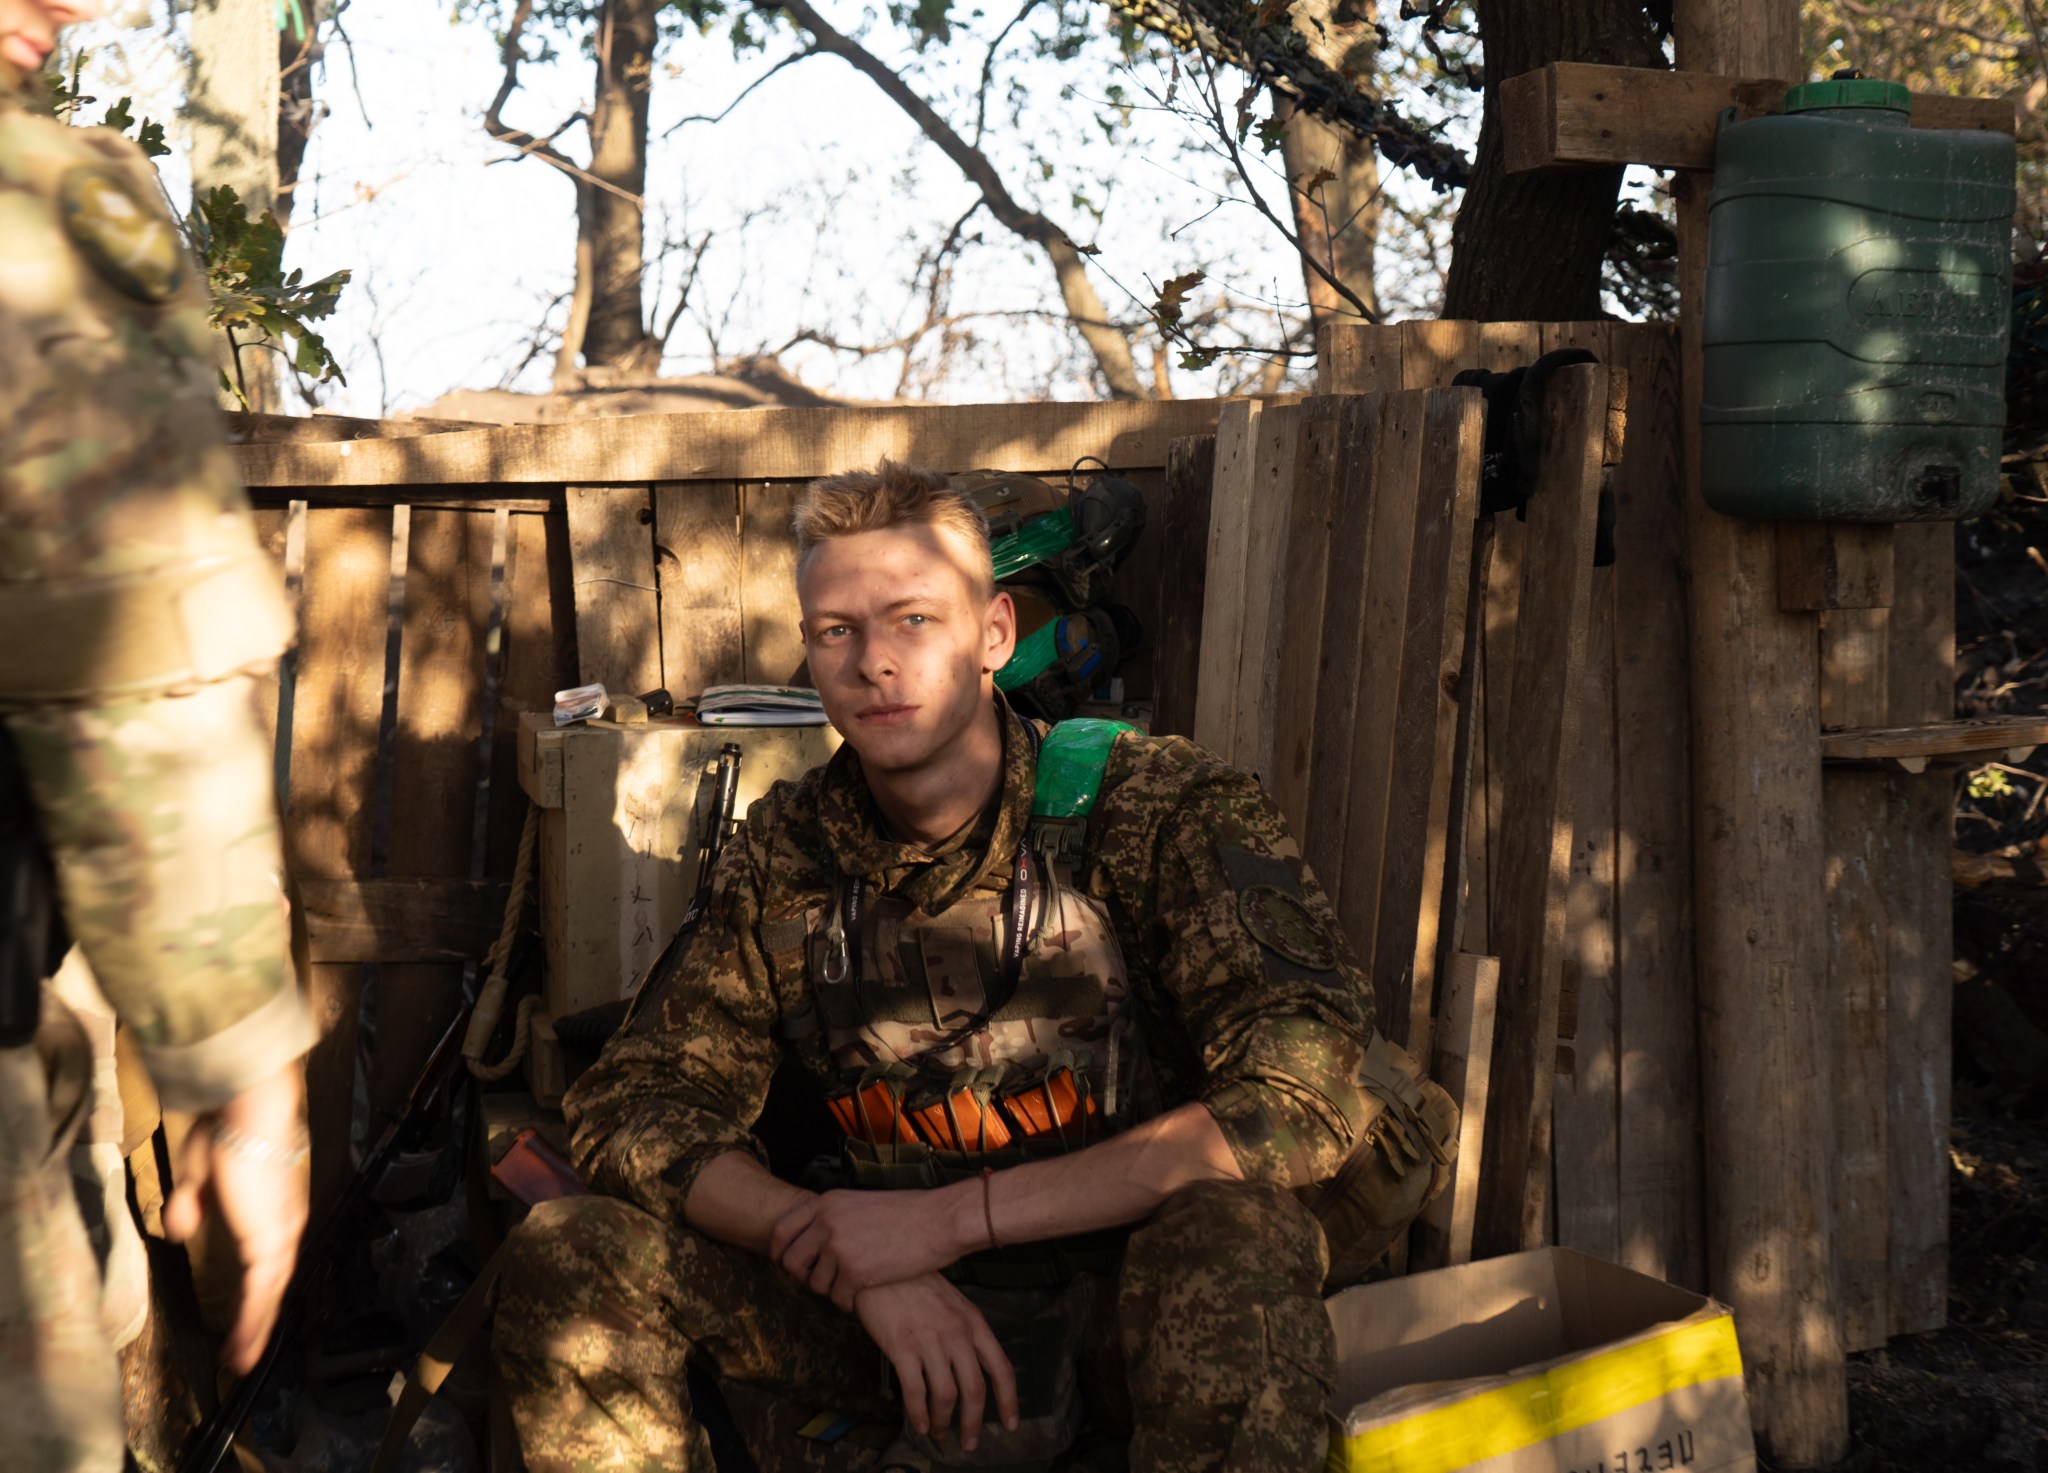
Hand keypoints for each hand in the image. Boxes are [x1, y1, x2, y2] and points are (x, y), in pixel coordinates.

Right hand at [165, 1065, 309, 1372]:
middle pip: (273, 1280)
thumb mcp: (201, 1172)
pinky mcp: (271, 1240)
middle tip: (245, 1349)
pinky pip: (264, 1292)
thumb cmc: (228, 1128)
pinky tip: (244, 1347)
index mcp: (269, 1205)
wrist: (249, 1111)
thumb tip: (181, 1231)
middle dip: (260, 1317)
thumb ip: (193, 1204)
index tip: (245, 1310)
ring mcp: (280, 1232)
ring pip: (270, 1292)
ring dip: (256, 1327)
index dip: (256, 1285)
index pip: (265, 1256)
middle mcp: (282, 1222)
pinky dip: (255, 1321)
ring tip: (241, 1360)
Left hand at [771, 1184, 978, 1309]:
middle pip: (791, 1262)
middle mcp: (826, 1223)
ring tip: (849, 1286)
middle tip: (821, 1282)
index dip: (779, 1253)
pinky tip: (862, 1295)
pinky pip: (837, 1299)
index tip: (785, 1266)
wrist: (938, 1220)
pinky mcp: (855, 1272)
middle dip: (803, 1277)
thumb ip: (833, 1217)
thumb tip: (812, 1240)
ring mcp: (839, 1248)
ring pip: (815, 1285)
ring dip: (830, 1290)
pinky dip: (848, 1302)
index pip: (781, 1231)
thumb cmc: (906, 1212)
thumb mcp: (860, 1203)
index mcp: (826, 1203)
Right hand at [854, 1274, 1018, 1451]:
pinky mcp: (902, 1348)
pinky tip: (918, 1423)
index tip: (1010, 1423)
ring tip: (937, 1431)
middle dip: (973, 1423)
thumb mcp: (951, 1300)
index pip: (1000, 1367)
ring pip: (946, 1396)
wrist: (882, 1263)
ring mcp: (930, 1341)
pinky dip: (918, 1413)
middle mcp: (957, 1333)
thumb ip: (964, 1330)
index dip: (1009, 1400)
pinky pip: (915, 1392)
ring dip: (943, 1421)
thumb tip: (969, 1368)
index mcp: (973, 1322)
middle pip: (975, 1390)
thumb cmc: (915, 1281)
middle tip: (969, 1442)